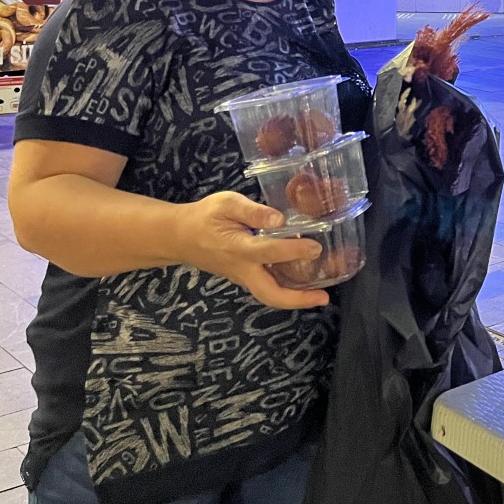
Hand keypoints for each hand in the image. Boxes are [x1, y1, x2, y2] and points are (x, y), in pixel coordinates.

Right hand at [174, 191, 330, 310]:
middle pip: (270, 294)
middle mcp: (242, 269)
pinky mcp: (244, 278)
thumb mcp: (226, 203)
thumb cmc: (204, 216)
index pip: (269, 252)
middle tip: (324, 297)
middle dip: (298, 300)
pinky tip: (304, 283)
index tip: (316, 247)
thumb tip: (279, 219)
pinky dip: (286, 291)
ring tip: (320, 295)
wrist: (180, 237)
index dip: (294, 251)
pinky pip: (266, 289)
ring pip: (269, 296)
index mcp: (238, 248)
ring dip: (295, 299)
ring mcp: (242, 277)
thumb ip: (252, 210)